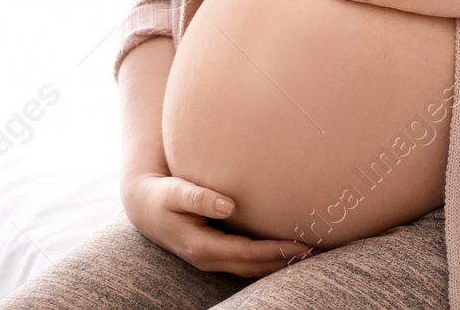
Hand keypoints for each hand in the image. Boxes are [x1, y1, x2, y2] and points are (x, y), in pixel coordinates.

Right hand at [122, 172, 313, 276]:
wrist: (144, 206)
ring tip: (307, 254)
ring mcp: (210, 258)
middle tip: (315, 251)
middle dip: (282, 261)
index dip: (273, 251)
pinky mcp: (214, 251)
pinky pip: (244, 261)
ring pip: (249, 268)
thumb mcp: (175, 193)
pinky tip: (285, 250)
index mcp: (201, 246)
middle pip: (252, 266)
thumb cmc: (162, 195)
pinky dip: (265, 259)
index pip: (246, 253)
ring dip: (276, 263)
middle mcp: (207, 258)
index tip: (300, 245)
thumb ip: (200, 198)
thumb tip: (228, 206)